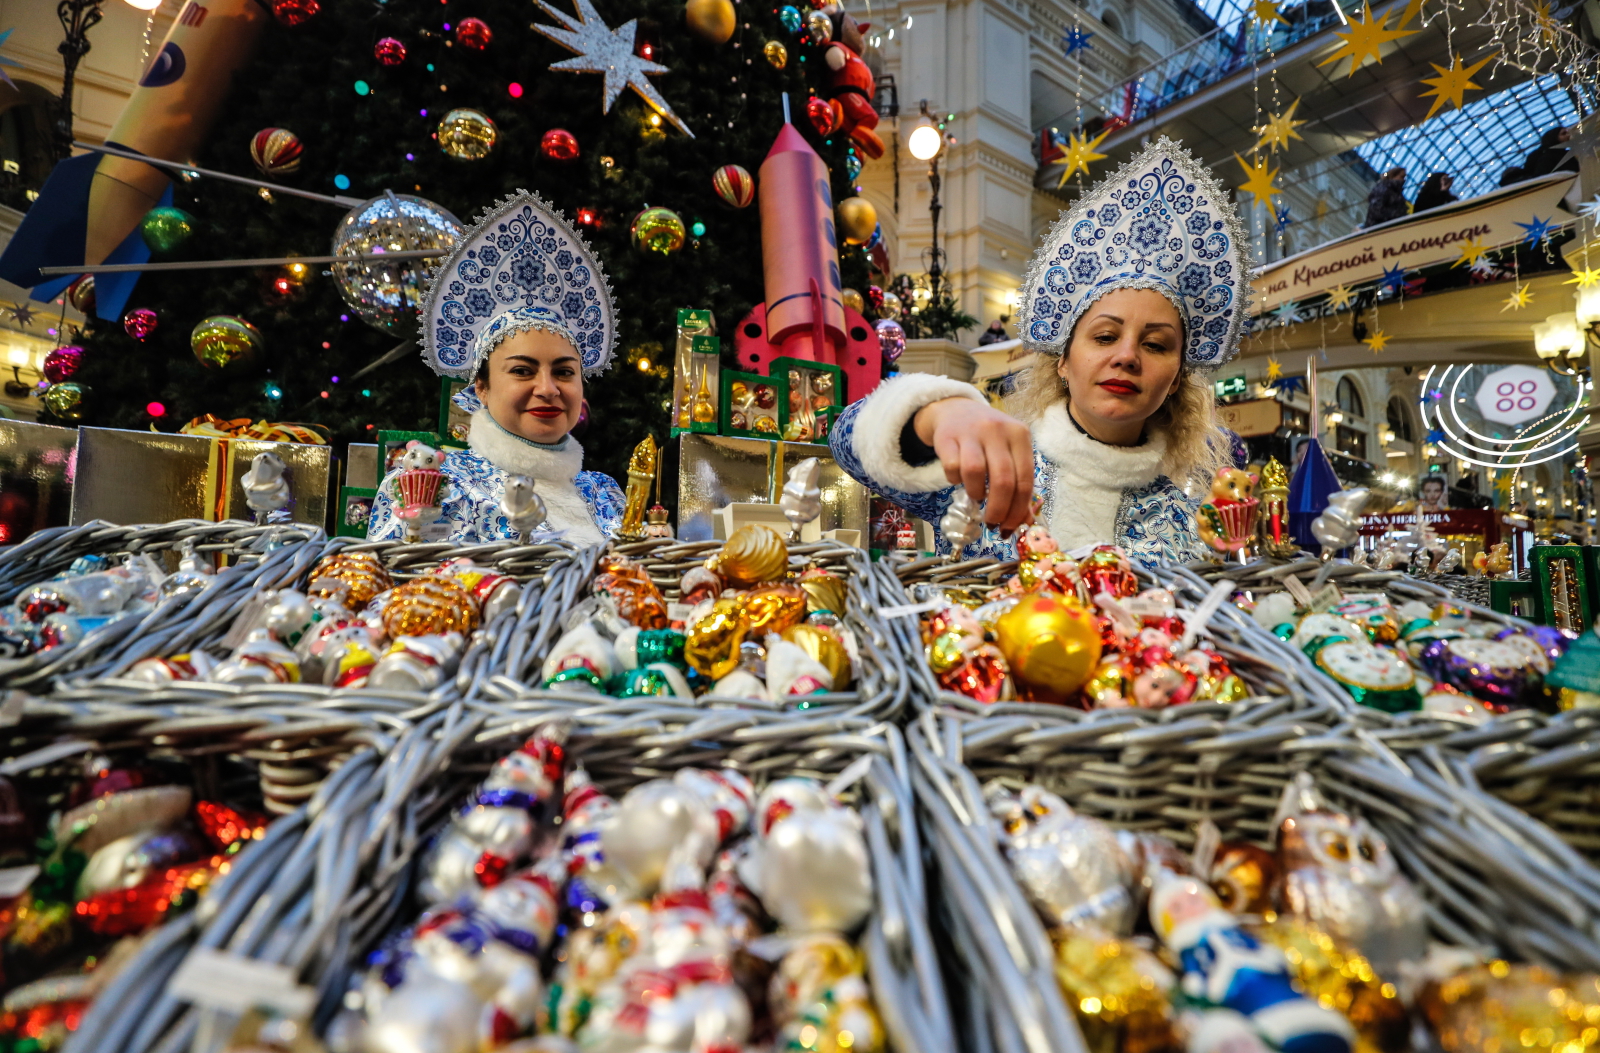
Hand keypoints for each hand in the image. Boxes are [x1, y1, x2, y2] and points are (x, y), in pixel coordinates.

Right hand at [913, 398, 1034, 531]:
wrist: (956, 411)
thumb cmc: (988, 439)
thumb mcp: (1008, 453)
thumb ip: (1018, 483)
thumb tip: (1024, 521)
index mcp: (1020, 435)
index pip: (1025, 479)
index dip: (1018, 509)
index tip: (1010, 527)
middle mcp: (998, 430)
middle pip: (1003, 479)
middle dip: (998, 509)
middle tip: (992, 523)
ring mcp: (971, 431)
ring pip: (976, 472)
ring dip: (977, 494)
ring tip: (977, 498)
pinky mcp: (947, 437)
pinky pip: (952, 467)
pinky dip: (955, 481)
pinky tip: (959, 480)